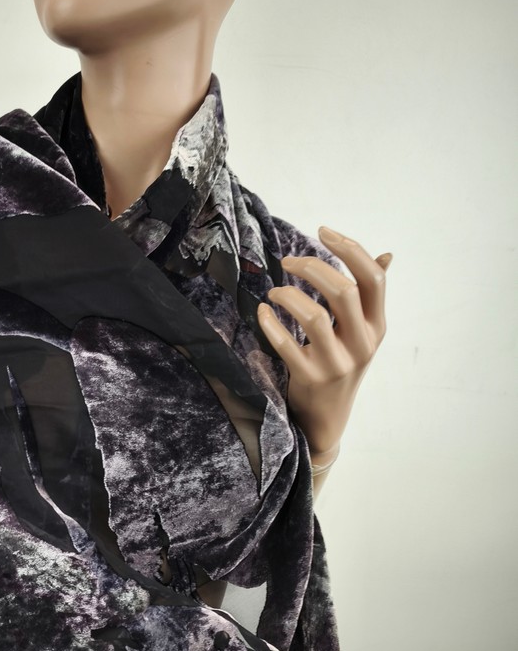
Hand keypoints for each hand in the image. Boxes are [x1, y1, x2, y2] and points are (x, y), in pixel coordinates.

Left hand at [256, 226, 391, 463]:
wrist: (328, 419)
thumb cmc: (342, 365)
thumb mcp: (362, 333)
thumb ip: (369, 297)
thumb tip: (387, 256)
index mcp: (377, 326)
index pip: (374, 278)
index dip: (349, 249)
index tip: (322, 231)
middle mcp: (362, 344)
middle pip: (344, 292)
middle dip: (312, 267)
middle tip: (288, 262)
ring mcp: (337, 363)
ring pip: (315, 317)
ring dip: (289, 296)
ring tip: (274, 293)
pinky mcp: (310, 379)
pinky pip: (285, 345)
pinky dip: (269, 324)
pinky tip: (262, 312)